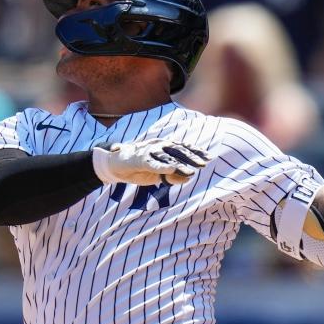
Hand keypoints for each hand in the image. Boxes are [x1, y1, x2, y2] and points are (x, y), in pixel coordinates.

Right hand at [91, 138, 210, 185]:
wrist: (115, 165)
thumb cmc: (139, 168)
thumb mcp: (158, 174)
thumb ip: (172, 175)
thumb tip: (188, 178)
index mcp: (163, 146)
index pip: (182, 147)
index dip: (195, 151)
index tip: (208, 157)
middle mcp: (157, 145)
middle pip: (178, 150)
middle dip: (192, 157)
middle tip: (205, 163)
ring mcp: (148, 151)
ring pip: (167, 157)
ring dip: (180, 164)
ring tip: (191, 171)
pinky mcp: (139, 159)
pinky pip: (153, 163)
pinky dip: (162, 166)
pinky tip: (172, 169)